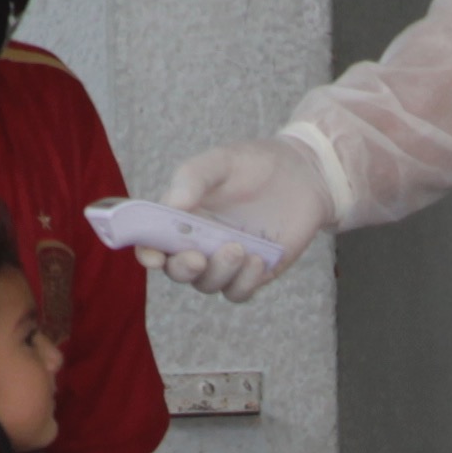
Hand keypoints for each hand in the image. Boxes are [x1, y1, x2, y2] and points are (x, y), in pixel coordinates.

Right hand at [149, 135, 337, 300]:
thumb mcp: (221, 161)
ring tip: (239, 248)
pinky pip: (239, 292)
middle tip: (198, 258)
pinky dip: (244, 282)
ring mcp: (225, 260)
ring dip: (218, 273)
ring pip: (208, 284)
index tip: (153, 257)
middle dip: (183, 269)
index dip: (146, 253)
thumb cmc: (255, 163)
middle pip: (177, 270)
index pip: (152, 242)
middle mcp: (198, 242)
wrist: (304, 174)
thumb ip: (193, 178)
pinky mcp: (253, 272)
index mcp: (181, 217)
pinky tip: (258, 260)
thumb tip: (172, 205)